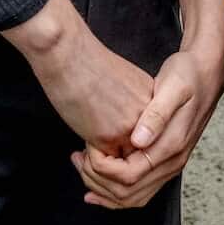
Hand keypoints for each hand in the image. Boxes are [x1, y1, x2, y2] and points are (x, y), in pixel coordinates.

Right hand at [5, 0, 154, 154]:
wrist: (70, 54)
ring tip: (84, 161)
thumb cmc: (89, 65)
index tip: (108, 154)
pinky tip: (79, 155)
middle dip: (117, 168)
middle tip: (92, 164)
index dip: (127, 152)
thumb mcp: (124, 83)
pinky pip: (104, 165)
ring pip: (124, 167)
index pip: (148, 139)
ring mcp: (131, 128)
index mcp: (153, 102)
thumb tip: (121, 130)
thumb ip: (131, 107)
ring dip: (102, 170)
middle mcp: (148, 117)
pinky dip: (90, 165)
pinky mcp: (109, 136)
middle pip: (140, 156)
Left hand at [74, 36, 223, 208]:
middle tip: (79, 158)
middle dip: (96, 181)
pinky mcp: (166, 162)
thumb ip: (156, 114)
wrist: (208, 73)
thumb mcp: (172, 86)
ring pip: (132, 197)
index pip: (129, 176)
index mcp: (172, 146)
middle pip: (127, 193)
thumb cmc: (188, 75)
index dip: (102, 169)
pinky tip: (98, 185)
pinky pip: (139, 191)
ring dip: (103, 189)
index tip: (88, 148)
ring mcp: (171, 165)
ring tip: (83, 167)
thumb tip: (139, 140)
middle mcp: (173, 162)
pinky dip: (115, 193)